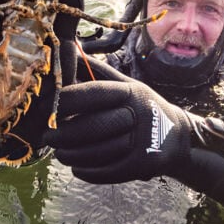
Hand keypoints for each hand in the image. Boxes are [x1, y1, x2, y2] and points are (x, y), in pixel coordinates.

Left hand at [43, 77, 193, 183]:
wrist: (178, 137)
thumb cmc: (141, 107)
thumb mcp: (126, 85)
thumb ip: (98, 72)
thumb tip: (69, 51)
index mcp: (131, 92)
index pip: (94, 93)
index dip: (67, 100)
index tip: (46, 107)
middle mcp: (138, 114)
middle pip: (93, 126)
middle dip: (63, 134)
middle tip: (46, 137)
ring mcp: (142, 141)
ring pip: (96, 152)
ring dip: (71, 155)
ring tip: (59, 153)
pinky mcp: (141, 165)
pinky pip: (106, 171)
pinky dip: (86, 171)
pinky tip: (76, 167)